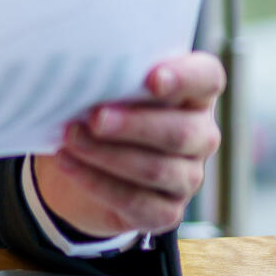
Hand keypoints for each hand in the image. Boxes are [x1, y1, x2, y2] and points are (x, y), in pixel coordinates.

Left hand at [33, 51, 224, 238]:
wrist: (80, 164)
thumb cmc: (97, 109)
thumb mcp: (102, 86)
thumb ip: (105, 74)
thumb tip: (76, 64)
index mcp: (193, 93)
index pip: (207, 78)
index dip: (185, 78)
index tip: (152, 78)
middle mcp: (200, 135)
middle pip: (182, 132)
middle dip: (134, 125)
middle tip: (94, 117)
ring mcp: (187, 176)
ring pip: (157, 169)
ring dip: (108, 155)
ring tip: (71, 138)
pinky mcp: (167, 211)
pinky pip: (137, 202)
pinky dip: (96, 182)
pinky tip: (68, 162)